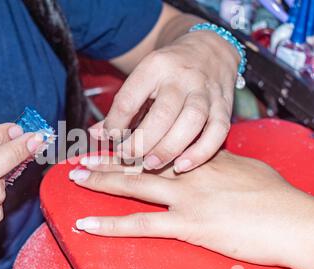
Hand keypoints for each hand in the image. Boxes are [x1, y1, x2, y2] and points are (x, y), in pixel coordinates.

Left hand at [70, 152, 313, 268]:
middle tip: (79, 158)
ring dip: (100, 182)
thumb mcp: (244, 168)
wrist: (292, 220)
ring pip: (133, 187)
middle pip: (138, 163)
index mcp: (199, 156)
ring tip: (75, 179)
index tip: (109, 144)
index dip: (129, 147)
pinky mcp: (187, 224)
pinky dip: (110, 225)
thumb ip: (217, 161)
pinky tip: (88, 224)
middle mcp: (186, 172)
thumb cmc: (273, 196)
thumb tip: (204, 156)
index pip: (156, 147)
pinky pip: (141, 224)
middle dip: (106, 161)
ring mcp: (185, 197)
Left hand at [93, 31, 239, 171]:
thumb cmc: (167, 73)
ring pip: (191, 122)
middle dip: (142, 141)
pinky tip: (183, 166)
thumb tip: (95, 135)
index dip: (115, 124)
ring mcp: (205, 91)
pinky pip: (217, 131)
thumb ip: (121, 110)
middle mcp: (181, 78)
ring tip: (151, 164)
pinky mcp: (224, 106)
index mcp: (154, 68)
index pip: (129, 100)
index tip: (111, 139)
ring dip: (170, 148)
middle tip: (128, 157)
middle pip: (162, 114)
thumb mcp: (142, 81)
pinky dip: (201, 151)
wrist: (209, 50)